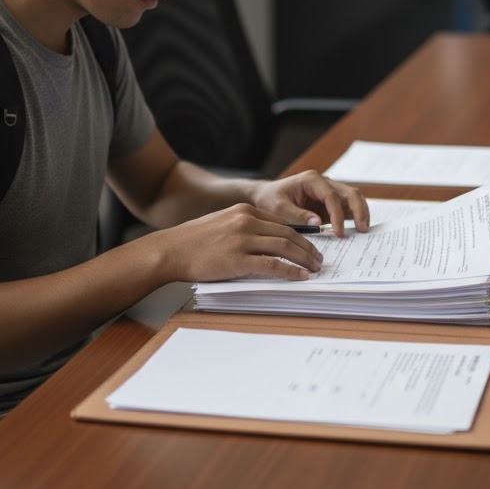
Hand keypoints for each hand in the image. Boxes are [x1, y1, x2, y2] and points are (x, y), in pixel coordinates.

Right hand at [143, 203, 328, 283]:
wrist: (170, 250)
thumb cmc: (193, 241)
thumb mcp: (222, 223)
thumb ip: (243, 227)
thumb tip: (266, 241)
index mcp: (244, 211)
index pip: (281, 222)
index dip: (300, 234)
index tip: (310, 244)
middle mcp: (246, 221)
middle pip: (288, 233)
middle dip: (308, 247)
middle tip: (319, 258)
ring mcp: (242, 239)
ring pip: (285, 247)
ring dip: (304, 259)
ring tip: (315, 268)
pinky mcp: (238, 259)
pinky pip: (272, 265)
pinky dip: (290, 271)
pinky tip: (300, 277)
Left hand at [249, 169, 369, 236]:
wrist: (266, 197)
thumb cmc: (270, 200)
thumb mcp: (278, 208)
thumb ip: (297, 215)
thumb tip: (319, 223)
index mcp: (312, 180)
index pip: (331, 196)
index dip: (338, 215)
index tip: (339, 233)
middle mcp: (324, 183)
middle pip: (350, 193)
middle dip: (359, 210)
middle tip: (363, 229)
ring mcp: (329, 193)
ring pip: (353, 199)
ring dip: (361, 213)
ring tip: (364, 231)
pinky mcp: (330, 204)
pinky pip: (347, 209)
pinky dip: (354, 219)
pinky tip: (358, 232)